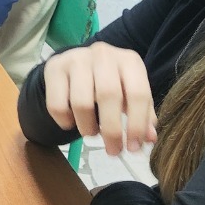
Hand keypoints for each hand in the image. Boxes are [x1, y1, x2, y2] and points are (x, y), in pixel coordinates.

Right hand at [42, 42, 157, 155]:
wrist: (78, 62)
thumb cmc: (111, 81)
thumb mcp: (130, 93)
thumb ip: (142, 115)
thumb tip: (149, 139)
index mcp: (129, 61)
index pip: (138, 93)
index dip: (137, 124)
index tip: (133, 147)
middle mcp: (104, 55)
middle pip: (108, 96)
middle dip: (112, 130)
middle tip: (113, 150)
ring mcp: (77, 59)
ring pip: (81, 102)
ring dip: (87, 127)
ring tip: (91, 133)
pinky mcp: (54, 67)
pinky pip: (57, 104)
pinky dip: (65, 121)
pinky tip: (71, 123)